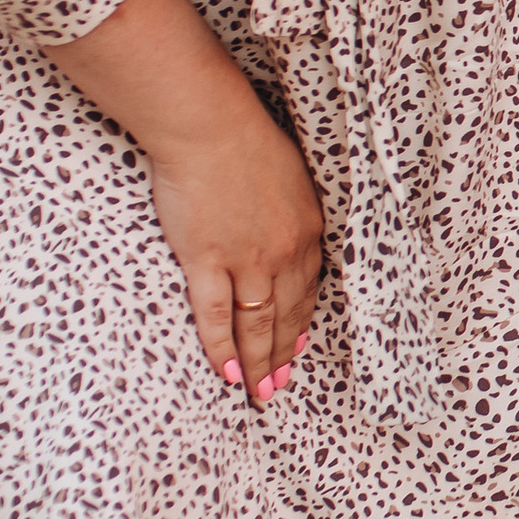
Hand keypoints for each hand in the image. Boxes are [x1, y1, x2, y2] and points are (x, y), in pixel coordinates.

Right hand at [45, 0, 324, 405]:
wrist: (210, 125)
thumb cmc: (245, 136)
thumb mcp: (289, 172)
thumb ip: (290, 205)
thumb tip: (283, 219)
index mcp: (308, 228)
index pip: (310, 286)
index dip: (304, 319)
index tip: (301, 344)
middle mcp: (285, 251)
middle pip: (288, 313)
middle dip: (286, 352)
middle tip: (284, 384)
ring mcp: (247, 259)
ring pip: (258, 324)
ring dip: (261, 362)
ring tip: (262, 393)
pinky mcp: (208, 260)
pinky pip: (217, 316)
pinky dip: (222, 347)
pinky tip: (228, 372)